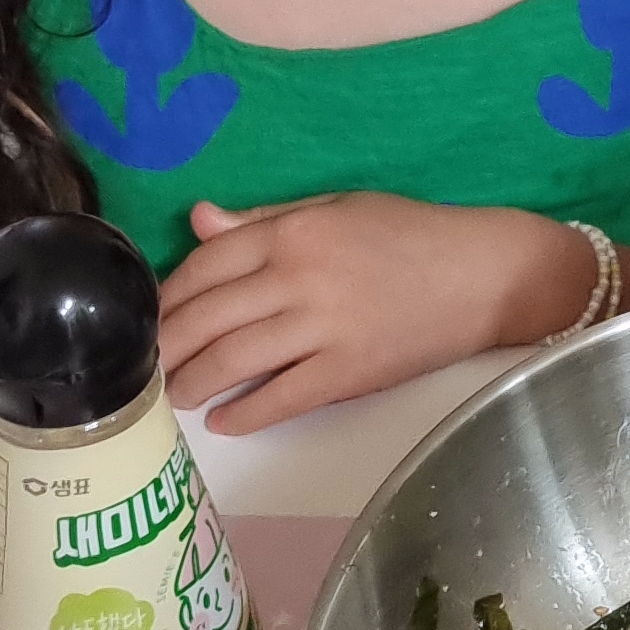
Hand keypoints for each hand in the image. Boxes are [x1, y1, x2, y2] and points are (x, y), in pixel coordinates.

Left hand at [160, 192, 587, 430]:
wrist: (485, 275)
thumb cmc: (411, 234)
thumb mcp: (337, 208)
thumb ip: (266, 219)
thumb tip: (198, 220)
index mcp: (296, 230)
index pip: (207, 263)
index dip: (169, 294)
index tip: (149, 315)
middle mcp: (301, 276)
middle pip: (209, 315)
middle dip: (167, 344)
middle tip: (143, 366)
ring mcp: (325, 326)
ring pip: (235, 360)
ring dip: (194, 382)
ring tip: (175, 395)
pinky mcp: (349, 370)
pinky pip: (282, 397)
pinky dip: (245, 413)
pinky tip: (223, 421)